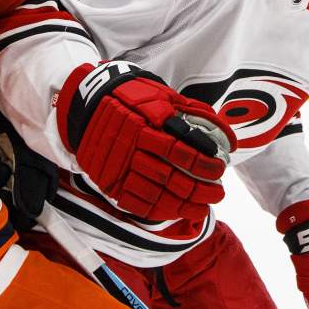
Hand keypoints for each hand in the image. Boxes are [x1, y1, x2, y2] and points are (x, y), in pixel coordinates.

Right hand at [57, 61, 235, 222]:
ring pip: (157, 196)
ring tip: (203, 207)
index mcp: (144, 127)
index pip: (181, 153)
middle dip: (200, 190)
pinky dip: (160, 212)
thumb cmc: (128, 99)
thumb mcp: (159, 96)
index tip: (219, 169)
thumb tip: (223, 134)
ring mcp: (119, 170)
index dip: (204, 165)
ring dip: (185, 206)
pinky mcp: (110, 184)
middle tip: (218, 192)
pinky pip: (137, 204)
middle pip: (172, 179)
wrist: (85, 107)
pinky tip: (178, 211)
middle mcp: (131, 151)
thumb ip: (190, 113)